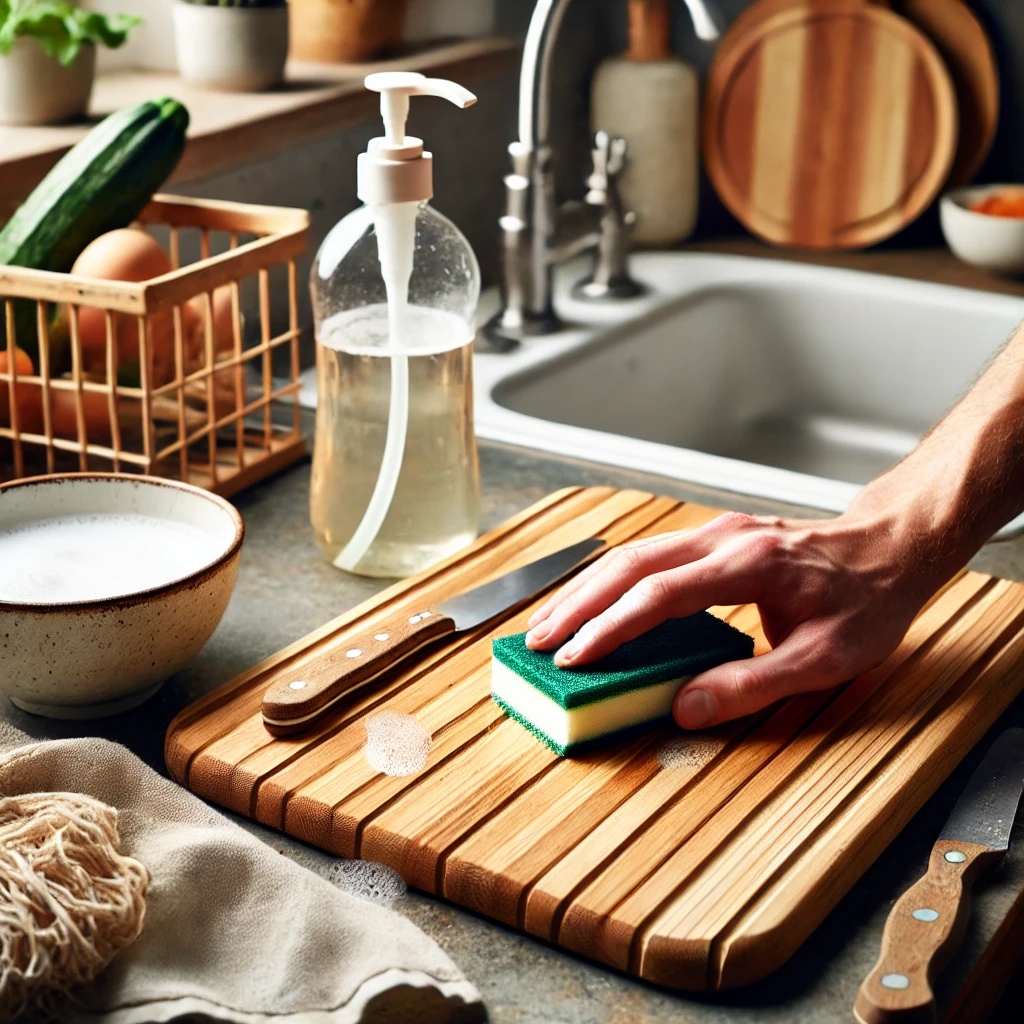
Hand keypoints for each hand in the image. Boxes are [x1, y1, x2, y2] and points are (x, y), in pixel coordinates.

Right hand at [525, 511, 936, 729]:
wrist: (889, 549)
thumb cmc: (865, 602)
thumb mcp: (826, 658)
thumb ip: (753, 685)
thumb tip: (684, 708)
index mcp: (748, 565)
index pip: (660, 593)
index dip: (612, 626)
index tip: (575, 657)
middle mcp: (723, 539)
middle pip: (629, 564)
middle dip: (578, 604)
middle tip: (538, 641)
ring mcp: (716, 532)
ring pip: (632, 554)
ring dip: (586, 589)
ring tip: (550, 624)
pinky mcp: (713, 538)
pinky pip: (648, 556)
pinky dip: (611, 581)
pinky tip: (592, 603)